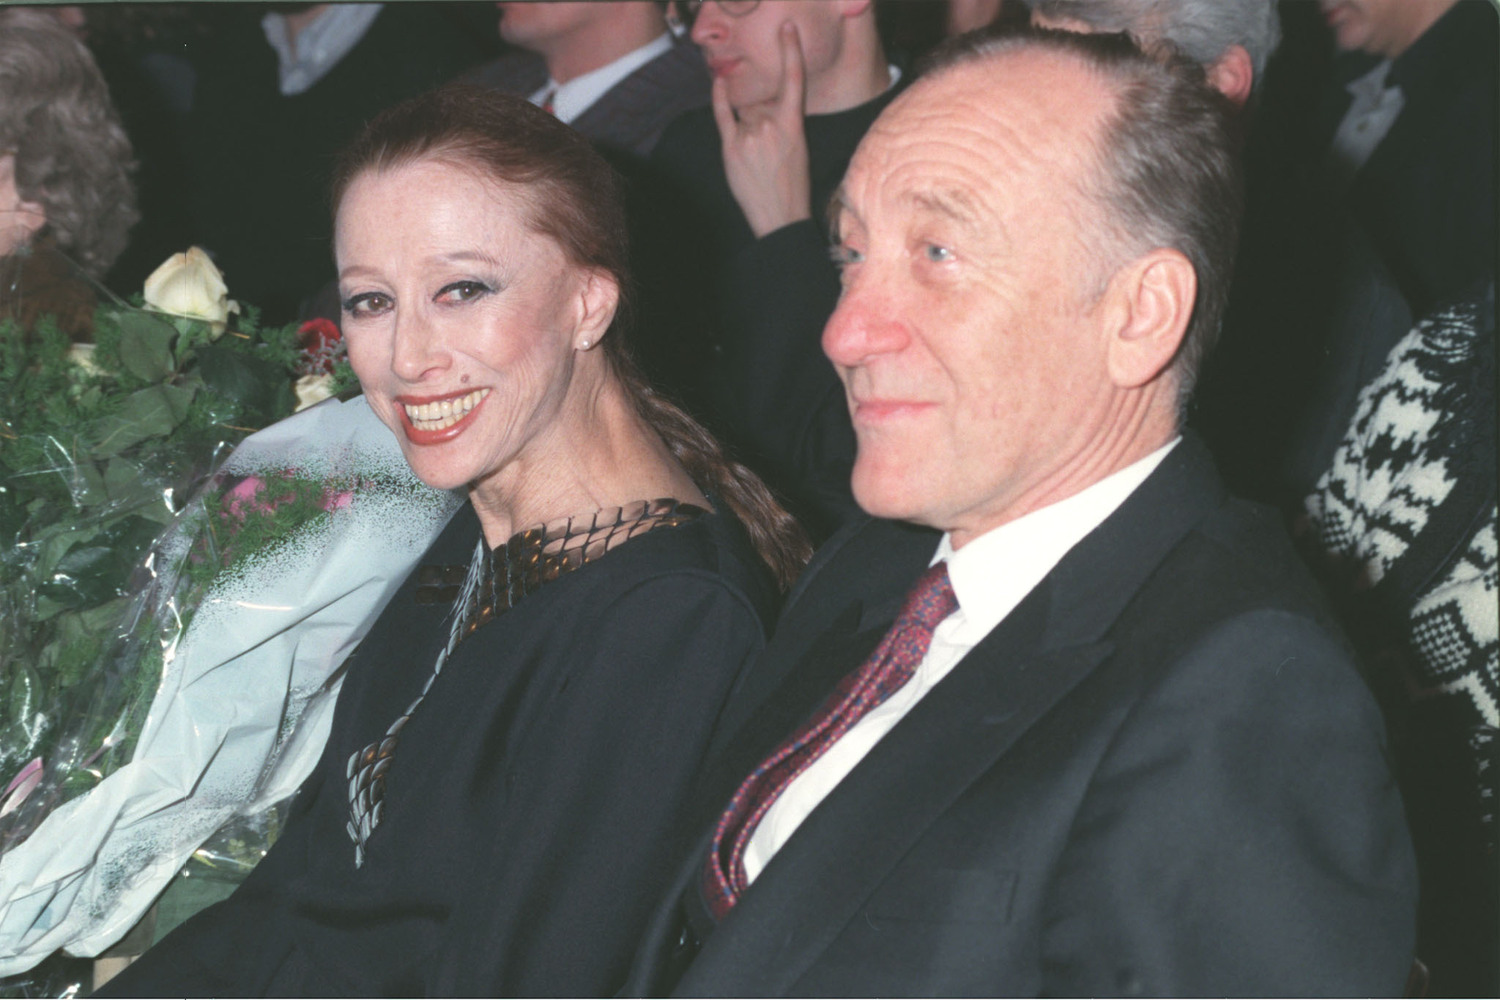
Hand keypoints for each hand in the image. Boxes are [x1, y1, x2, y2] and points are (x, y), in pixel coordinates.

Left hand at [712, 21, 813, 239]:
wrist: (779, 217)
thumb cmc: (792, 184)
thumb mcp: (799, 148)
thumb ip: (782, 122)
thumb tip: (764, 106)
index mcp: (794, 124)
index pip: (793, 79)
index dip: (790, 50)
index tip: (786, 27)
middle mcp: (770, 124)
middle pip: (759, 100)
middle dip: (761, 115)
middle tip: (769, 149)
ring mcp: (749, 135)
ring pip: (744, 111)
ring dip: (747, 126)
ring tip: (757, 157)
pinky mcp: (731, 147)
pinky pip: (723, 114)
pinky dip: (719, 98)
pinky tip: (719, 84)